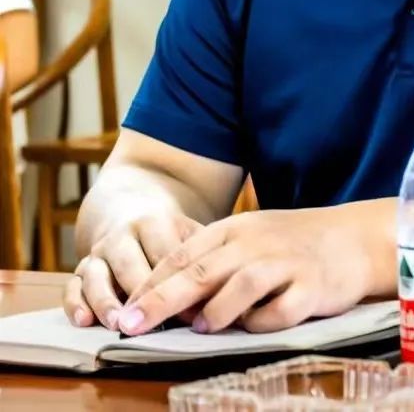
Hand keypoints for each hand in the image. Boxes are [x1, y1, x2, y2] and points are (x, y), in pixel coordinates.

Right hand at [64, 213, 201, 329]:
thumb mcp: (188, 232)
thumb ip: (202, 255)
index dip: (177, 281)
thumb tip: (223, 290)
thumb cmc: (170, 233)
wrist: (132, 209)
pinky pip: (71, 286)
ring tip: (117, 325)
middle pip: (129, 263)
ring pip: (97, 275)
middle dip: (140, 293)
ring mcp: (99, 251)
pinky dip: (74, 304)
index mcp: (154, 222)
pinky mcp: (80, 267)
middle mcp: (122, 235)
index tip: (190, 309)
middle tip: (151, 322)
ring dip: (106, 301)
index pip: (165, 253)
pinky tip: (84, 322)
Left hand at [117, 209, 373, 335]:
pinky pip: (281, 311)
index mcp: (236, 229)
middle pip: (202, 271)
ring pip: (241, 286)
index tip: (125, 311)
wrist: (354, 238)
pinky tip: (257, 326)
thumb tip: (164, 297)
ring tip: (203, 329)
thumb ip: (212, 261)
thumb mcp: (250, 237)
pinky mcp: (312, 288)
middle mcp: (258, 243)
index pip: (184, 254)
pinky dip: (263, 323)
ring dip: (216, 310)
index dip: (152, 283)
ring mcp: (286, 264)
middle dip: (163, 301)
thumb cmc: (293, 242)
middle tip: (132, 326)